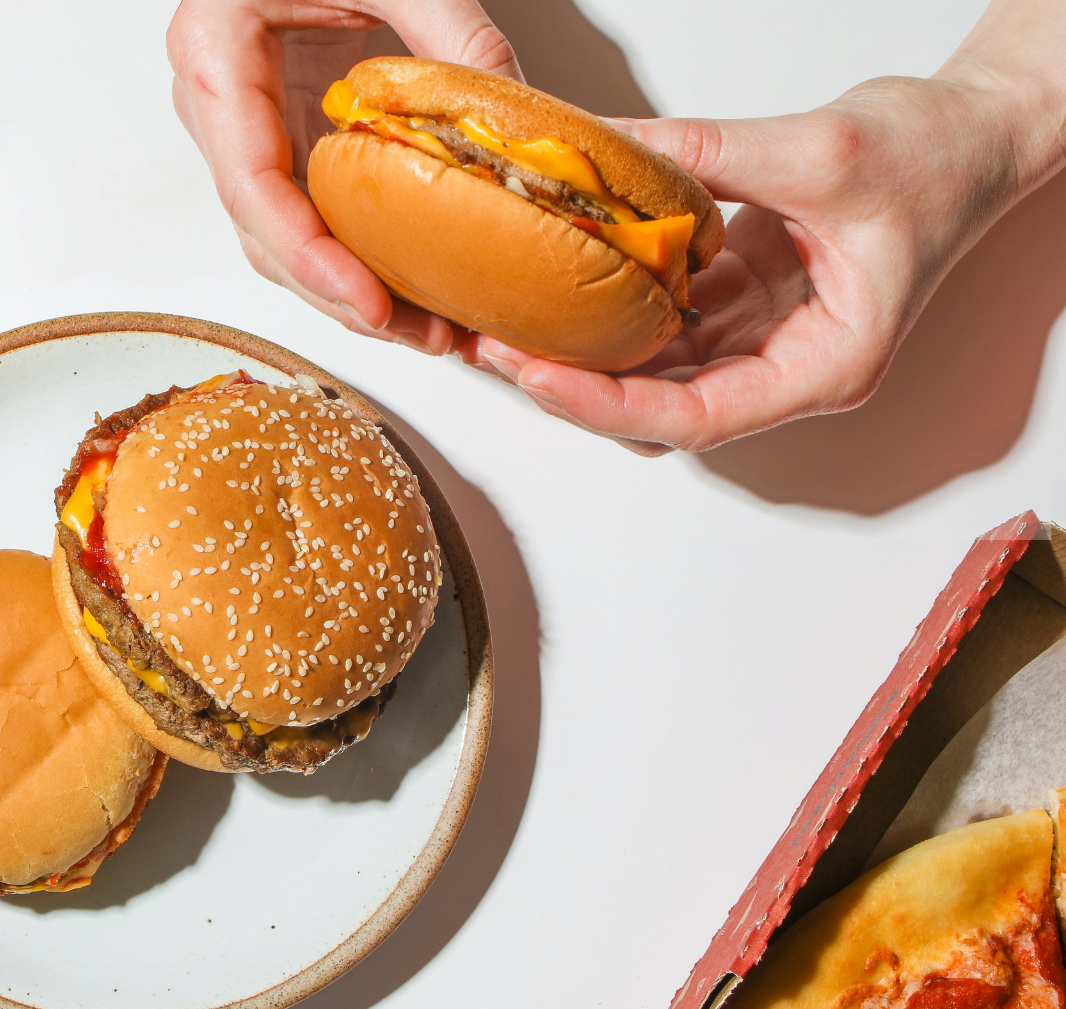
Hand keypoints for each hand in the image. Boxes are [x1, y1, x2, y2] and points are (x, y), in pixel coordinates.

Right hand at [167, 0, 517, 356]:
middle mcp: (214, 104)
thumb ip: (453, 34)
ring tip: (434, 330)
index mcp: (215, 54)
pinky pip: (307, 213)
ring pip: (281, 240)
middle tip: (426, 337)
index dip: (309, 256)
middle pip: (264, 234)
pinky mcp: (279, 137)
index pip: (250, 184)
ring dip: (352, 292)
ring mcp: (242, 127)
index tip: (371, 302)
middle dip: (342, 298)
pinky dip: (357, 256)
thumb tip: (523, 116)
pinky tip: (415, 286)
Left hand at [477, 0, 1065, 453]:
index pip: (696, 416)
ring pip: (652, 377)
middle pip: (660, 411)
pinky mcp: (742, 306)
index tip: (535, 375)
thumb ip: (702, 153)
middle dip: (574, 386)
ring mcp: (763, 341)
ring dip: (582, 355)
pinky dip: (610, 311)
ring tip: (505, 321)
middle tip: (492, 345)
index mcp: (826, 366)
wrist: (975, 132)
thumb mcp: (815, 151)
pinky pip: (661, 326)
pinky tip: (558, 284)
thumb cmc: (934, 156)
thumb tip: (596, 151)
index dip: (607, 406)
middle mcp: (789, 369)